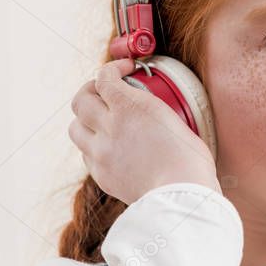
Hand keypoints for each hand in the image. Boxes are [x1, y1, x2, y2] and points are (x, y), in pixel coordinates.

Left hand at [68, 58, 220, 204]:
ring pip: (75, 128)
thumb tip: (148, 106)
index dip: (112, 69)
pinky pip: (86, 155)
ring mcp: (101, 153)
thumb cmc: (190, 159)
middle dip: (90, 90)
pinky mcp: (102, 175)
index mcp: (131, 107)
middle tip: (104, 92)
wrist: (182, 196)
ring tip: (101, 122)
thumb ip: (152, 108)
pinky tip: (110, 147)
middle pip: (80, 100)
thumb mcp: (176, 120)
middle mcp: (109, 127)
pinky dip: (93, 147)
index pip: (104, 77)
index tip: (124, 70)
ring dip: (85, 120)